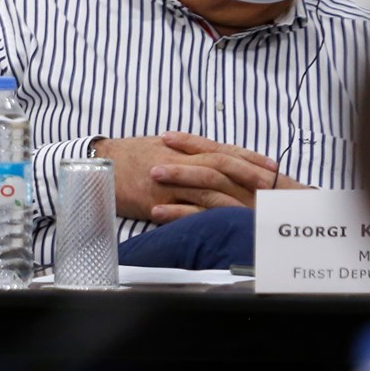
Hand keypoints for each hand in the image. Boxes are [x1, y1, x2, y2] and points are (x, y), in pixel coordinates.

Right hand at [94, 131, 281, 223]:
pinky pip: (184, 211)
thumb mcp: (161, 146)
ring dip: (234, 198)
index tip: (271, 166)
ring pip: (208, 189)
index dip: (250, 158)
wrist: (97, 164)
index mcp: (183, 149)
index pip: (224, 150)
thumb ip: (188, 153)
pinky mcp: (156, 203)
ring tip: (255, 208)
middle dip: (249, 175)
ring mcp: (168, 183)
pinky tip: (221, 224)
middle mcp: (179, 162)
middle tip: (272, 185)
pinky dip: (204, 217)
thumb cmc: (128, 155)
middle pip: (222, 167)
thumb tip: (213, 158)